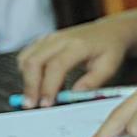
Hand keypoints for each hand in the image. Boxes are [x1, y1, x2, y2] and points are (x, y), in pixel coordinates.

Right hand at [17, 21, 134, 107]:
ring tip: (36, 97)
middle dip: (30, 86)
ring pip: (26, 59)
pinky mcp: (43, 40)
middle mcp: (59, 38)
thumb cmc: (110, 50)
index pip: (56, 66)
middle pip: (34, 61)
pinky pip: (26, 56)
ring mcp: (49, 38)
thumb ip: (92, 82)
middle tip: (31, 105)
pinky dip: (27, 72)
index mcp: (78, 45)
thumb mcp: (109, 67)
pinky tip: (39, 84)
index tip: (45, 104)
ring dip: (27, 80)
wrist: (109, 31)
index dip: (48, 87)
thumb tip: (73, 95)